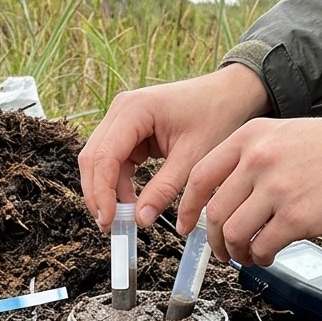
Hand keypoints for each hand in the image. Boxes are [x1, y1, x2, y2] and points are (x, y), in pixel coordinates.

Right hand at [78, 64, 270, 230]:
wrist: (228, 94)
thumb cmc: (215, 116)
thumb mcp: (192, 157)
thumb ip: (165, 189)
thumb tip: (141, 219)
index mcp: (134, 110)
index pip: (104, 157)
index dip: (102, 192)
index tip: (109, 220)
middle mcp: (120, 110)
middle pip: (93, 158)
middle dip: (97, 194)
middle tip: (109, 225)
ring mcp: (121, 119)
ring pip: (98, 161)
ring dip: (105, 190)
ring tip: (120, 218)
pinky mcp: (127, 130)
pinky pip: (113, 161)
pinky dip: (118, 183)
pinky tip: (129, 202)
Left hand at [176, 113, 321, 266]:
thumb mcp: (284, 135)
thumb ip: (251, 161)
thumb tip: (227, 200)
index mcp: (250, 137)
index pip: (200, 176)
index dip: (187, 207)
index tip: (185, 225)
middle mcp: (257, 160)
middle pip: (215, 212)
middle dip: (214, 240)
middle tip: (222, 250)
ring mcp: (276, 189)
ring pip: (234, 233)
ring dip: (236, 252)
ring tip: (247, 256)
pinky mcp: (296, 216)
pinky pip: (263, 247)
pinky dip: (261, 258)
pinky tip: (268, 256)